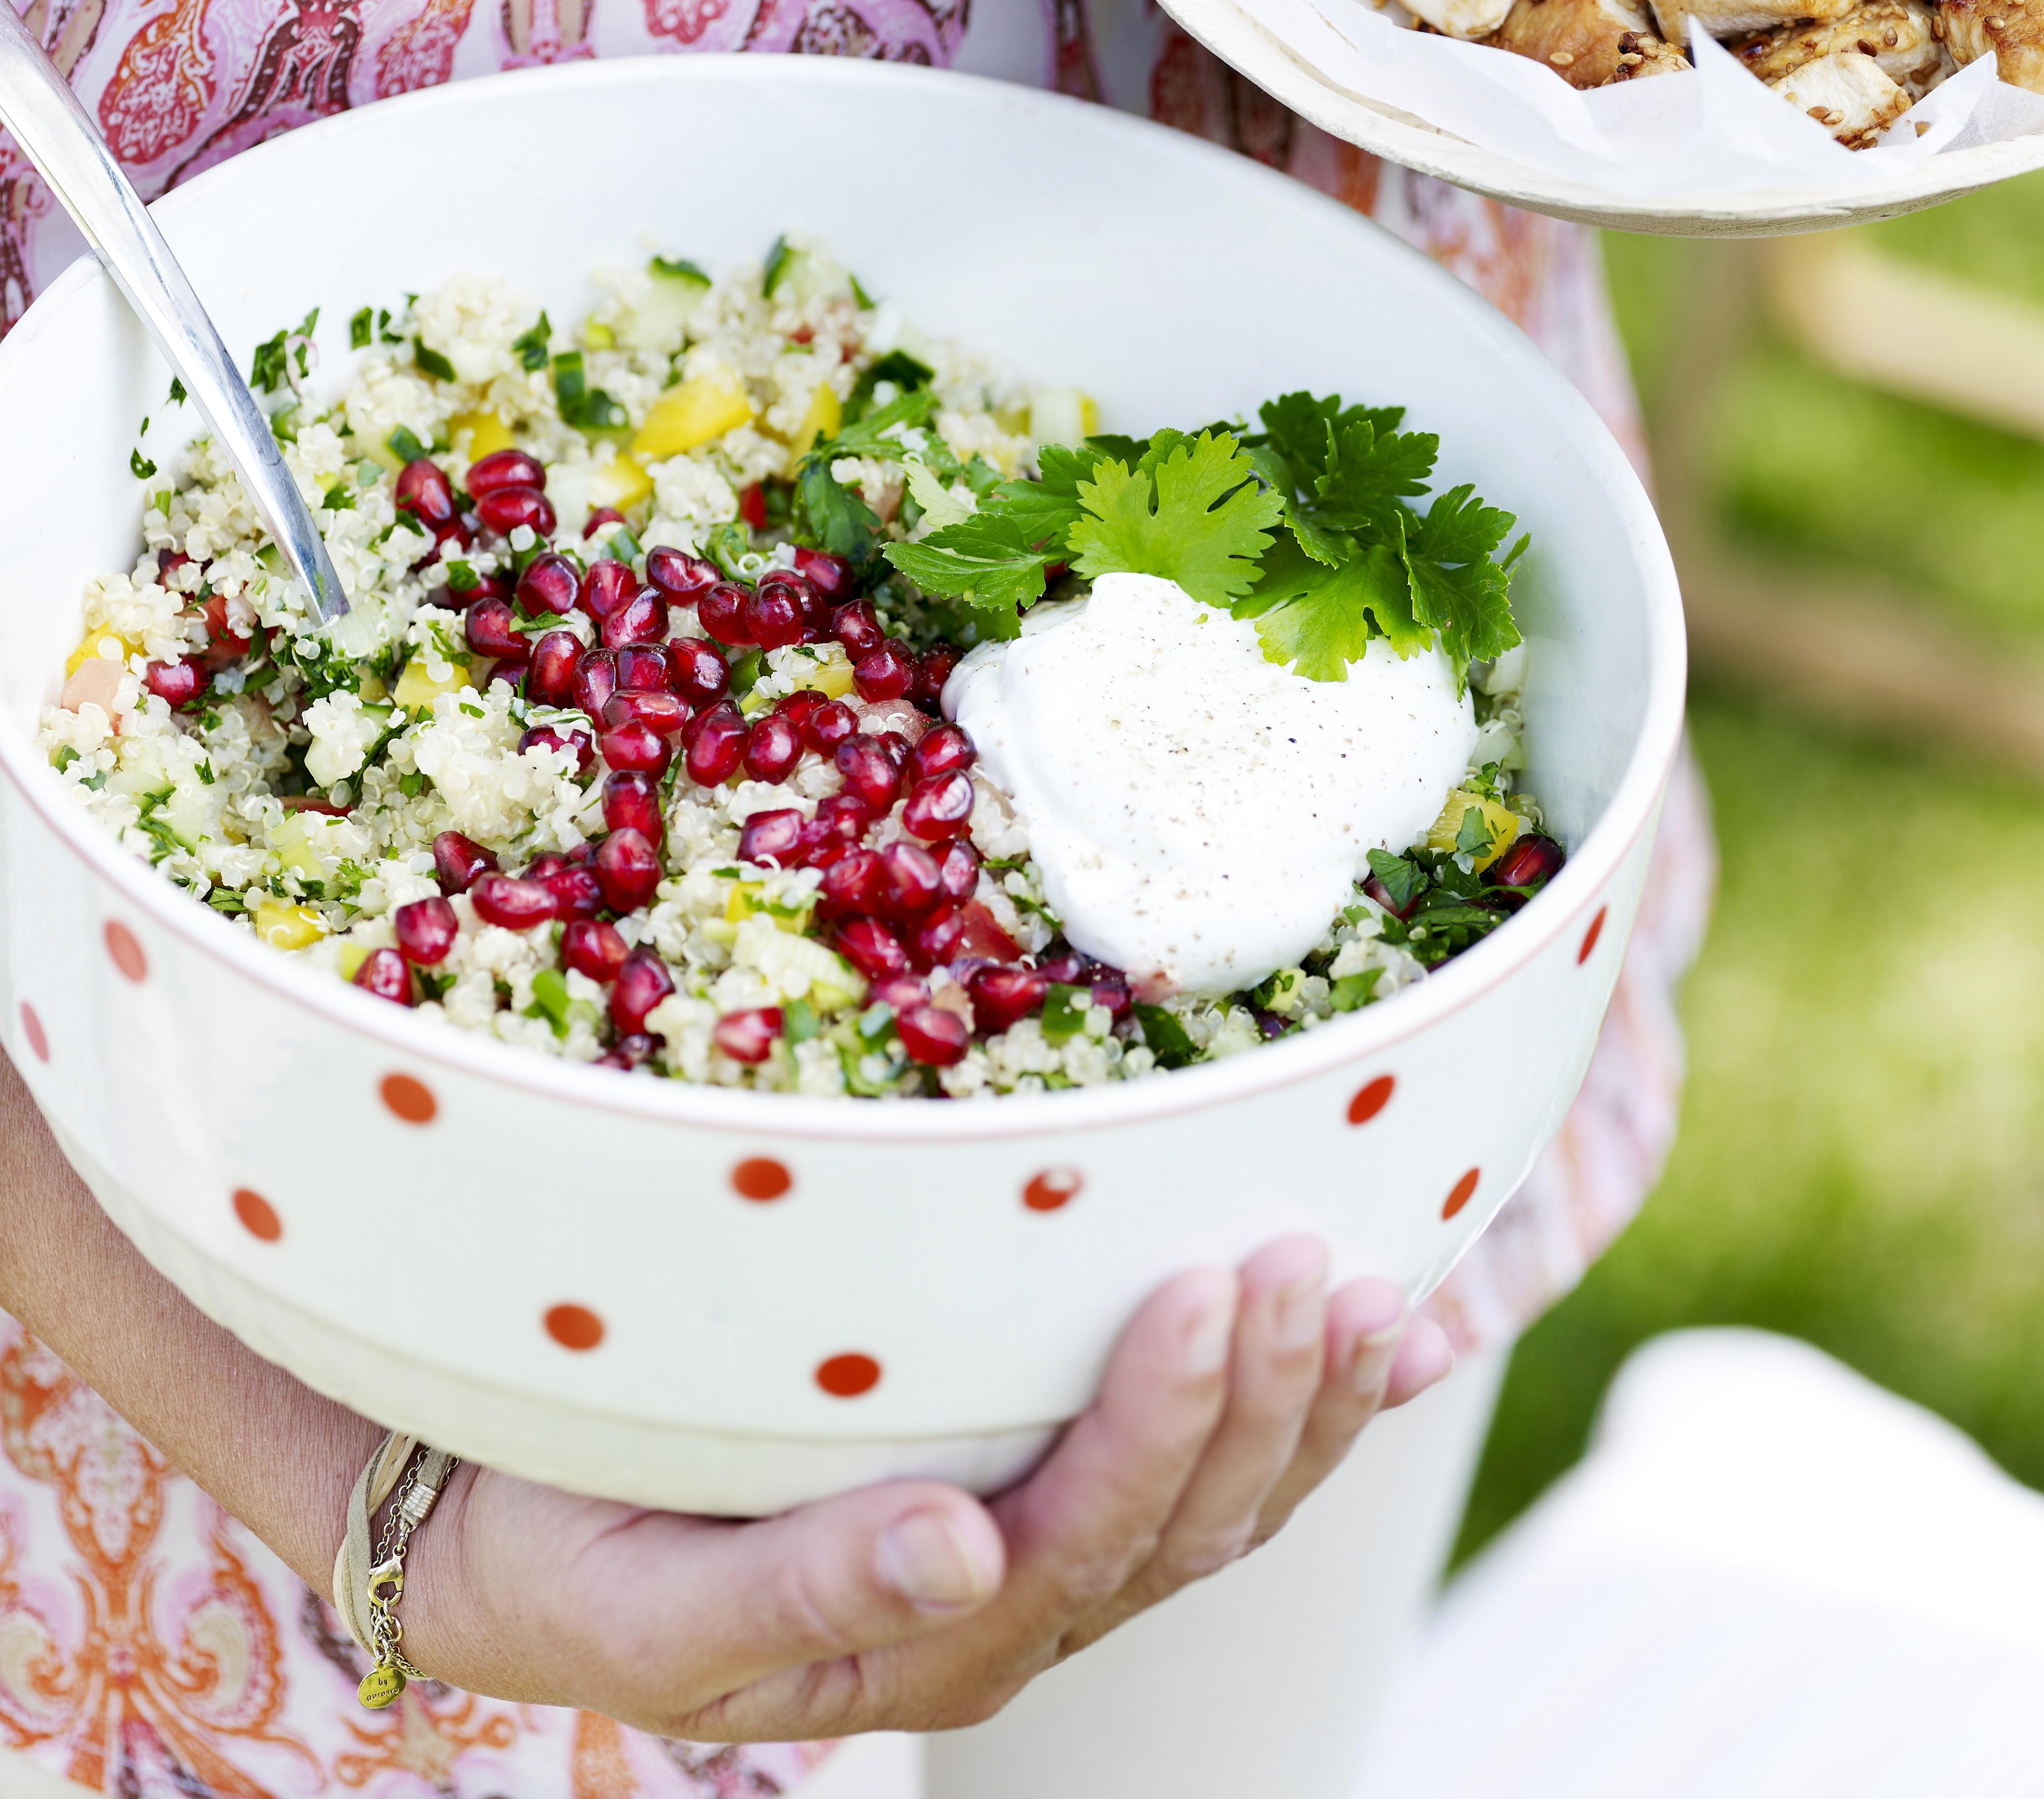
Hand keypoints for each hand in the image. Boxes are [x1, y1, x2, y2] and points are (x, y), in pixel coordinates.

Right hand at [402, 1240, 1452, 1738]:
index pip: (1082, 1539)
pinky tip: (1382, 1340)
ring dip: (1305, 1401)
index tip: (1196, 1289)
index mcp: (922, 1635)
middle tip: (1308, 1257)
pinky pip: (1205, 1474)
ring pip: (1219, 1507)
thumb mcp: (653, 1604)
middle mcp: (1006, 1608)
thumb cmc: (577, 1561)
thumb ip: (805, 1585)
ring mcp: (1040, 1556)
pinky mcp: (1042, 1494)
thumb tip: (958, 1547)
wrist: (524, 1557)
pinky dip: (1302, 1410)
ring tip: (1372, 1288)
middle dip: (1260, 1395)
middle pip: (1180, 1526)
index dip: (1154, 1423)